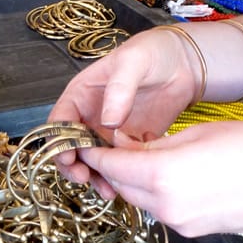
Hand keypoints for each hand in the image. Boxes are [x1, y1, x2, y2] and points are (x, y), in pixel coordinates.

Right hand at [49, 27, 198, 184]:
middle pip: (71, 146)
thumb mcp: (133, 62)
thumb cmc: (152, 53)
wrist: (183, 63)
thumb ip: (119, 89)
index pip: (60, 120)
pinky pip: (118, 164)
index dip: (58, 140)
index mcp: (82, 93)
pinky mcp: (129, 143)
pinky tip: (127, 184)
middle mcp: (91, 115)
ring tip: (108, 189)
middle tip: (84, 177)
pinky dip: (119, 176)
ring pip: (93, 160)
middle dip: (73, 164)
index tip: (68, 156)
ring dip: (96, 175)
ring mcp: (109, 131)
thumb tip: (107, 121)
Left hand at [71, 121, 242, 236]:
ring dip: (133, 178)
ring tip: (142, 151)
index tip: (81, 137)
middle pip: (120, 185)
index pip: (109, 165)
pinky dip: (155, 191)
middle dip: (110, 165)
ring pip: (139, 199)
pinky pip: (162, 208)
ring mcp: (182, 224)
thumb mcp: (199, 132)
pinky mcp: (197, 231)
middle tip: (110, 140)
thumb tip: (127, 149)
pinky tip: (170, 170)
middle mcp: (167, 208)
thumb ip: (157, 145)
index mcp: (163, 177)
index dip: (92, 150)